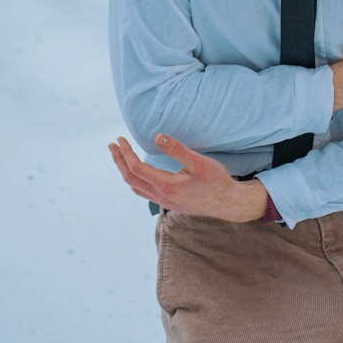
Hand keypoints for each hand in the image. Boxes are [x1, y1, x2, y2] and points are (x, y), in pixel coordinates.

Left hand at [107, 133, 268, 221]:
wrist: (229, 205)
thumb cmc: (217, 182)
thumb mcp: (200, 163)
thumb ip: (178, 149)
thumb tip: (158, 137)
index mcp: (166, 186)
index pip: (136, 168)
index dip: (125, 153)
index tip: (120, 139)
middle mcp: (162, 196)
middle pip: (131, 179)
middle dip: (119, 161)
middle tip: (112, 145)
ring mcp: (165, 202)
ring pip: (136, 187)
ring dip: (125, 171)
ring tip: (121, 157)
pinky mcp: (170, 203)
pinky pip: (145, 192)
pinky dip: (136, 180)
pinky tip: (140, 172)